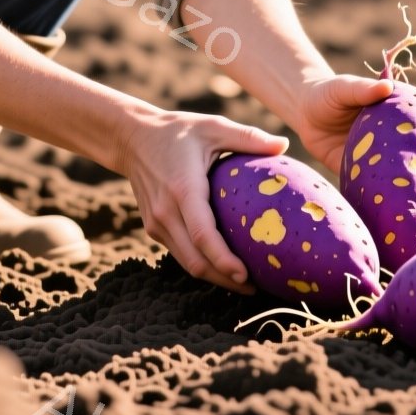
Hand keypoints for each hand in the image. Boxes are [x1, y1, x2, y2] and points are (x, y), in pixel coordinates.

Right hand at [111, 107, 288, 294]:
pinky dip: (202, 264)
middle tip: (257, 288)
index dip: (224, 261)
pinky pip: (180, 253)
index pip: (203, 235)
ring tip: (245, 283)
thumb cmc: (177, 130)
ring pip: (187, 263)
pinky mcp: (153, 227)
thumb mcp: (212, 126)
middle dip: (225, 280)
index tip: (247, 275)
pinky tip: (224, 267)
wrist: (131, 138)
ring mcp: (156, 223)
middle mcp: (166, 212)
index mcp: (183, 189)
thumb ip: (247, 137)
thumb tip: (285, 144)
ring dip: (214, 278)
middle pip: (196, 260)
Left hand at [290, 76, 415, 226]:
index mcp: (407, 117)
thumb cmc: (330, 95)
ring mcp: (393, 167)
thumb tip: (385, 86)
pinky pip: (397, 202)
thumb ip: (363, 89)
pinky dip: (413, 216)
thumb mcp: (345, 88)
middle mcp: (406, 144)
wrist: (307, 116)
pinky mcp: (375, 185)